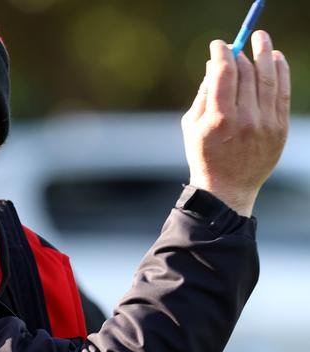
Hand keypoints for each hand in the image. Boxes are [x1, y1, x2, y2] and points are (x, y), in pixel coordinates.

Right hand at [181, 30, 289, 216]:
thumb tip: (213, 66)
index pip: (223, 74)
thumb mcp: (192, 126)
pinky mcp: (279, 128)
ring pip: (268, 79)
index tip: (218, 44)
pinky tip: (276, 58)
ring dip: (264, 54)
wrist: (228, 188)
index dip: (221, 53)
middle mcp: (245, 119)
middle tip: (236, 44)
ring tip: (261, 39)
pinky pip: (282, 93)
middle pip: (246, 73)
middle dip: (240, 54)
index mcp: (219, 118)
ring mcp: (265, 123)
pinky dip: (281, 72)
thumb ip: (203, 95)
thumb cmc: (204, 155)